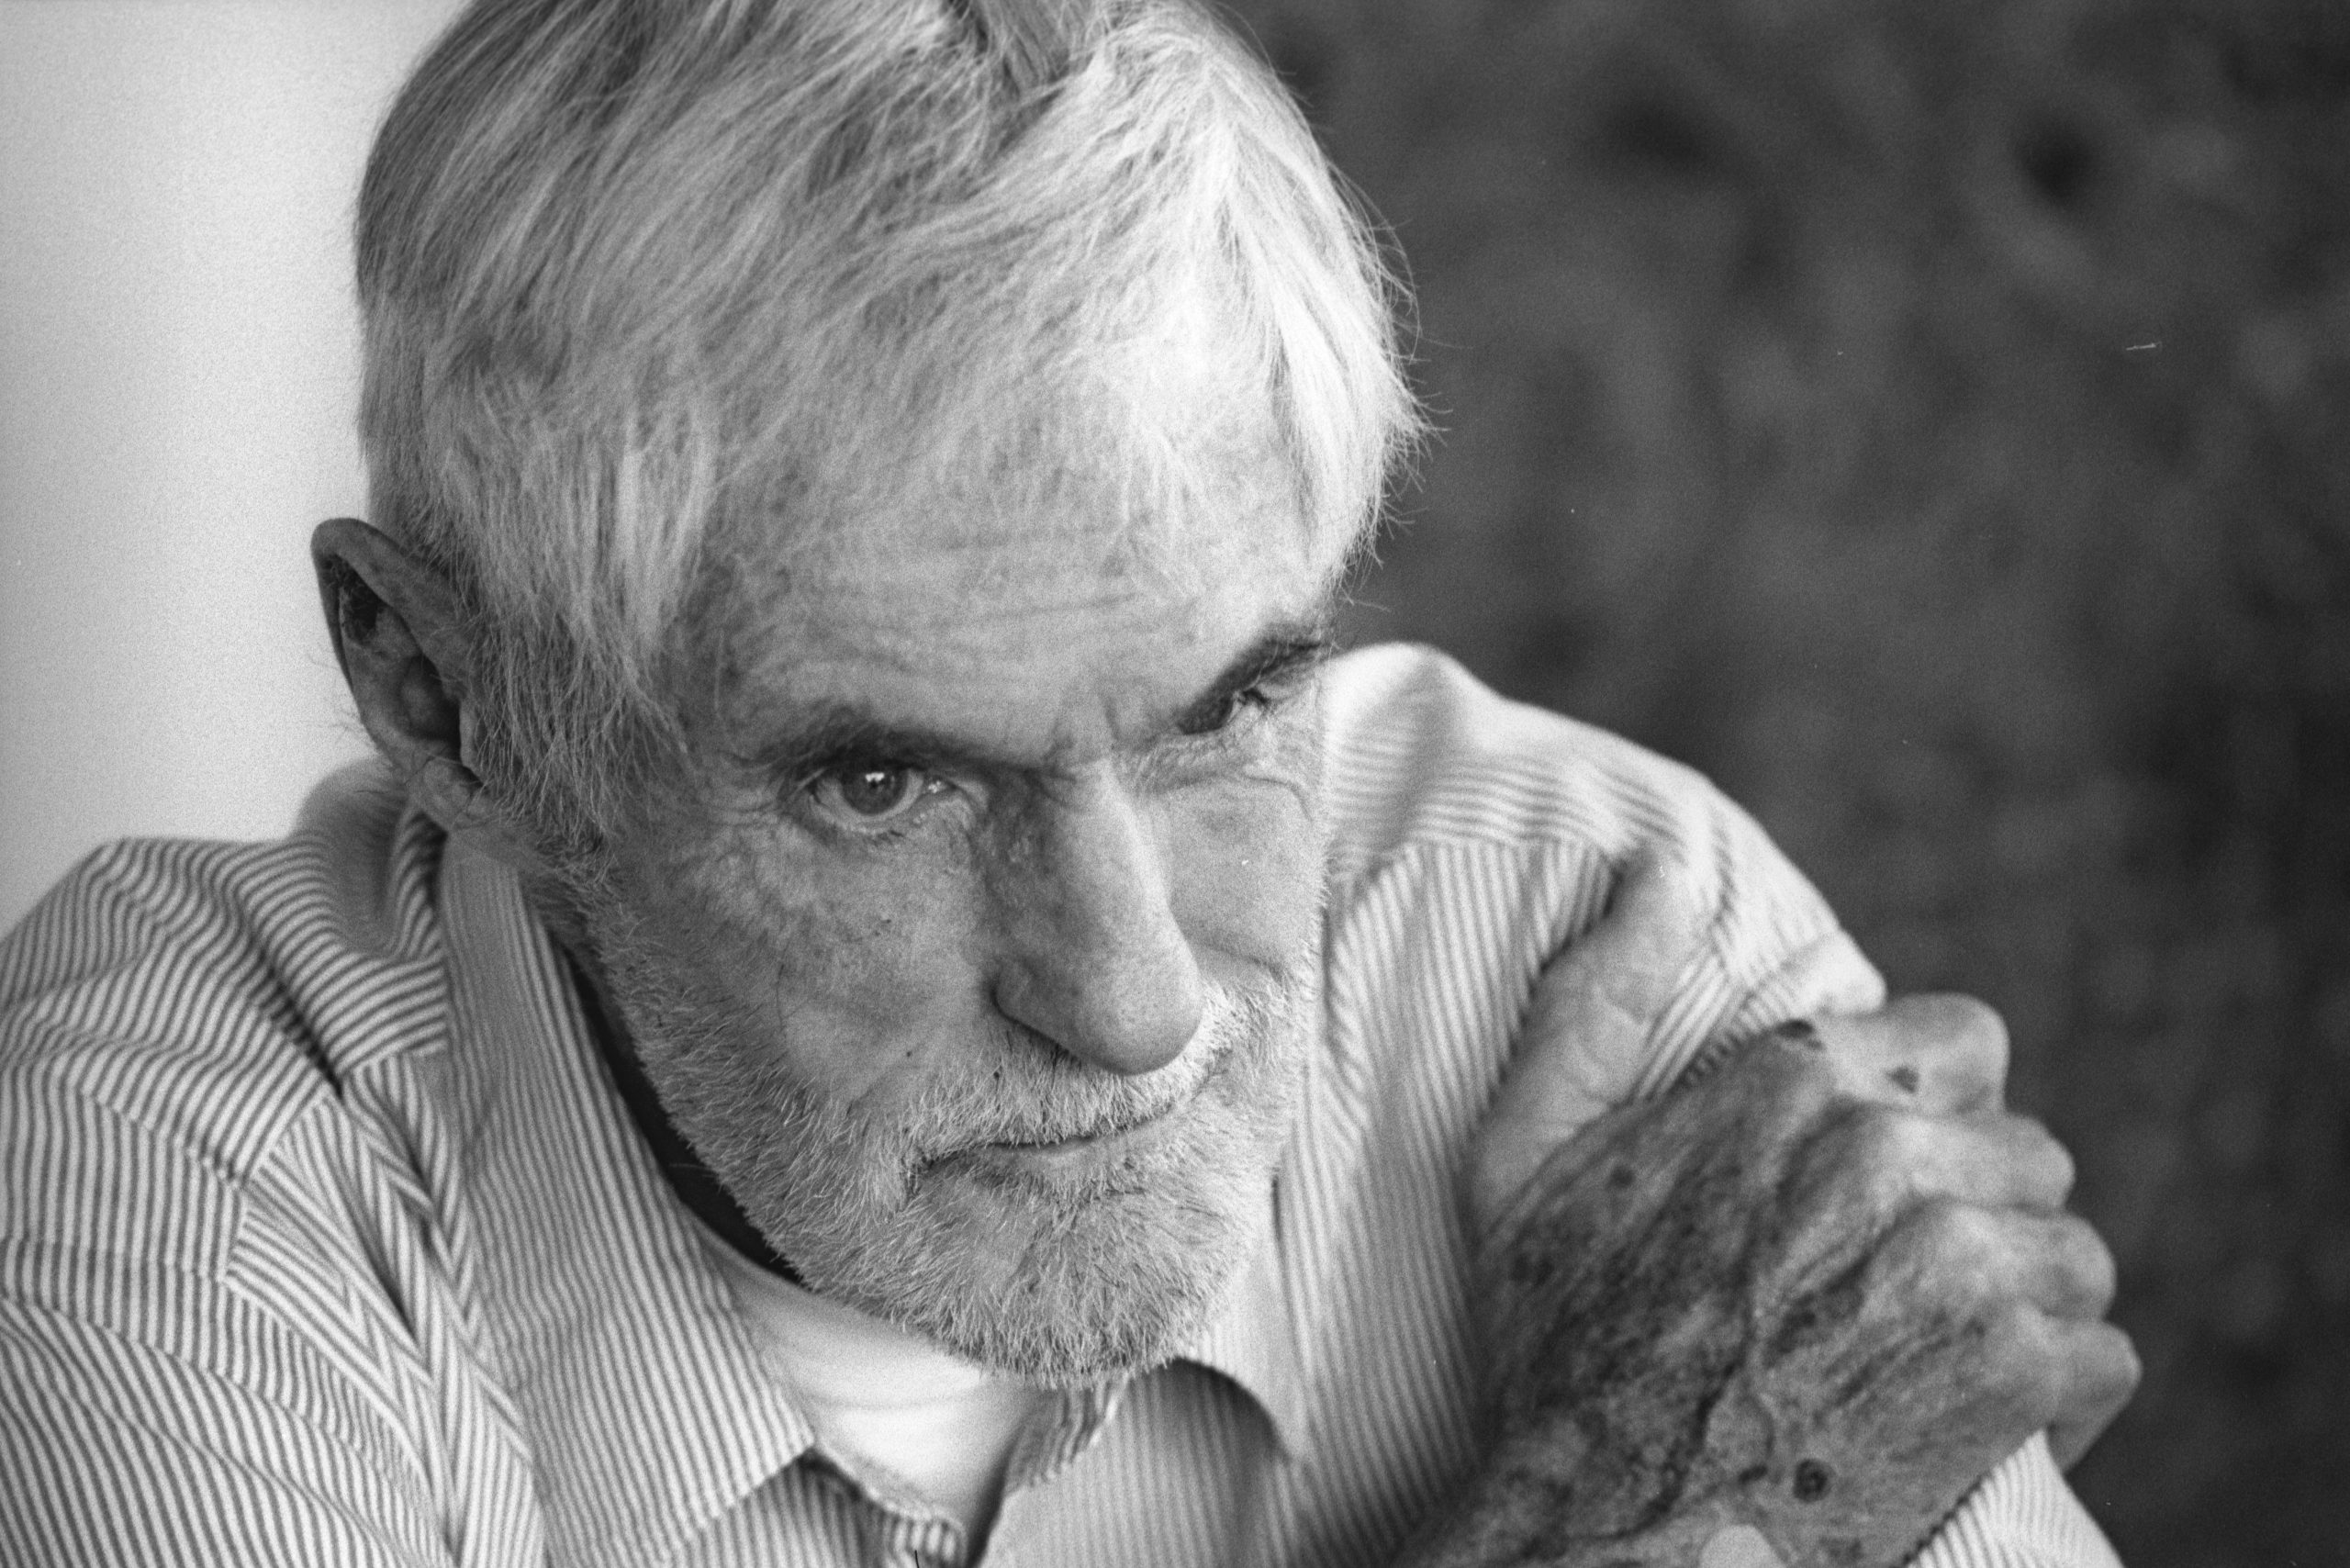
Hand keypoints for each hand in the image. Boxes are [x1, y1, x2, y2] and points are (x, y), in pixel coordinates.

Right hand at [1439, 861, 2136, 1566]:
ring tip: (1931, 1354)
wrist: (1603, 1522)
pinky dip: (2053, 1397)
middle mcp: (1884, 1152)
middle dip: (1975, 1213)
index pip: (1968, 1040)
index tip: (1885, 1173)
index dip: (1935, 1106)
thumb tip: (1652, 872)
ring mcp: (1956, 1261)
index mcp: (1788, 1084)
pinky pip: (2099, 1352)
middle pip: (2025, 1152)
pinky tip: (1969, 1420)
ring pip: (2071, 1252)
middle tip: (1893, 1286)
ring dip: (2020, 1304)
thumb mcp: (1522, 1155)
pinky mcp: (2012, 1372)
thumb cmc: (1560, 1345)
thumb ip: (1590, 1000)